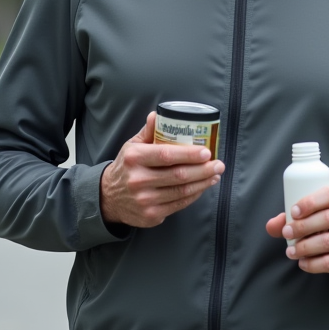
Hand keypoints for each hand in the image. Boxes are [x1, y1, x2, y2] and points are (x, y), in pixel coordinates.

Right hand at [100, 113, 224, 227]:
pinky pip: (179, 204)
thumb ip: (148, 131)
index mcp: (135, 158)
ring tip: (215, 174)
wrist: (109, 197)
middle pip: (178, 175)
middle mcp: (138, 179)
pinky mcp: (151, 215)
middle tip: (219, 164)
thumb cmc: (127, 166)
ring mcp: (145, 200)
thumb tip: (159, 114)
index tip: (207, 152)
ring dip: (203, 183)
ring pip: (182, 191)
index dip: (189, 154)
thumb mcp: (132, 146)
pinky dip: (194, 195)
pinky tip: (203, 186)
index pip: (166, 155)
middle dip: (203, 169)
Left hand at [264, 187, 328, 283]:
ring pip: (328, 241)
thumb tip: (271, 226)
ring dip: (304, 247)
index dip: (310, 202)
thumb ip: (294, 219)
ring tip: (291, 252)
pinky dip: (313, 264)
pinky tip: (303, 263)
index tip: (293, 212)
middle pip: (328, 218)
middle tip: (286, 233)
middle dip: (302, 227)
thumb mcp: (319, 217)